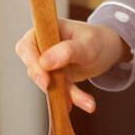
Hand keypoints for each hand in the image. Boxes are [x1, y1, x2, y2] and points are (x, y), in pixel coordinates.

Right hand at [14, 19, 129, 112]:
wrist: (108, 50)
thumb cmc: (96, 40)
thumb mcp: (86, 44)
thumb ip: (67, 51)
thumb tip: (44, 63)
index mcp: (43, 30)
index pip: (26, 47)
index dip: (32, 64)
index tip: (46, 80)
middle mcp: (40, 47)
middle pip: (33, 68)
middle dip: (49, 85)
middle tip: (64, 98)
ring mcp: (46, 64)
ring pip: (47, 84)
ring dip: (65, 95)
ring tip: (88, 103)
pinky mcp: (54, 78)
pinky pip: (57, 91)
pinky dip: (70, 98)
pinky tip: (85, 103)